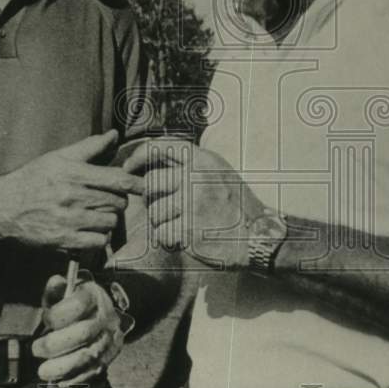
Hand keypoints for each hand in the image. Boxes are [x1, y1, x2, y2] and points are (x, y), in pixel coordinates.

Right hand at [0, 130, 143, 251]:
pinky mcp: (63, 241)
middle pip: (117, 202)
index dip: (137, 184)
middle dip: (118, 201)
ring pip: (110, 222)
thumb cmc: (32, 179)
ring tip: (98, 215)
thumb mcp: (58, 157)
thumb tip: (113, 135)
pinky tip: (90, 230)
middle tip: (110, 200)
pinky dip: (99, 237)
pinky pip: (97, 242)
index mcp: (73, 173)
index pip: (117, 179)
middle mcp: (72, 196)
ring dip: (109, 220)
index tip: (145, 187)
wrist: (1, 207)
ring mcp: (68, 220)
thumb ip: (89, 147)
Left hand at [32, 272, 125, 384]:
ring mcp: (110, 338)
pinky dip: (75, 377)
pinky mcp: (111, 356)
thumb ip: (56, 289)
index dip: (57, 315)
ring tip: (43, 371)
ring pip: (89, 356)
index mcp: (94, 296)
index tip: (45, 318)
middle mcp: (105, 317)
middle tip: (36, 349)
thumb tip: (55, 284)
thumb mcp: (67, 289)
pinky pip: (94, 370)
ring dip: (63, 366)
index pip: (77, 305)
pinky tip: (59, 380)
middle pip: (83, 334)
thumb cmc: (78, 301)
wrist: (104, 311)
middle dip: (55, 345)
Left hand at [124, 139, 262, 266]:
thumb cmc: (237, 205)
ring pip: (154, 212)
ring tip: (182, 225)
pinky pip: (161, 234)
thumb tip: (151, 163)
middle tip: (165, 209)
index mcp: (204, 162)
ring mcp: (192, 205)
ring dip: (162, 223)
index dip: (139, 156)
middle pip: (151, 184)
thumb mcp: (219, 173)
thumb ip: (190, 165)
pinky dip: (169, 240)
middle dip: (151, 199)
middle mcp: (196, 179)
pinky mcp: (190, 231)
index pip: (161, 147)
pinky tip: (185, 239)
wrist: (260, 237)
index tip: (128, 167)